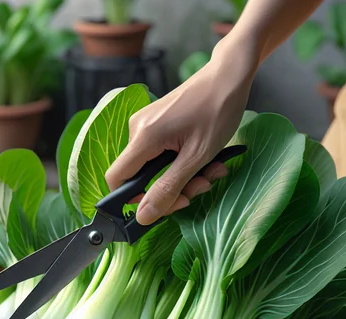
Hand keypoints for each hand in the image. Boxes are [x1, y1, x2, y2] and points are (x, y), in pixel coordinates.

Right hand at [104, 57, 255, 224]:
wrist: (229, 74)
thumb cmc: (217, 110)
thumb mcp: (196, 158)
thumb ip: (168, 189)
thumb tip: (143, 216)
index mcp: (143, 137)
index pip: (116, 179)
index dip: (133, 199)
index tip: (165, 204)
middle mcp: (138, 129)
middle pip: (140, 176)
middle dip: (172, 188)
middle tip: (203, 185)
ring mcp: (147, 124)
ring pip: (155, 166)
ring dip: (184, 176)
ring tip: (213, 169)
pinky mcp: (158, 122)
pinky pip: (162, 153)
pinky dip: (183, 161)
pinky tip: (206, 158)